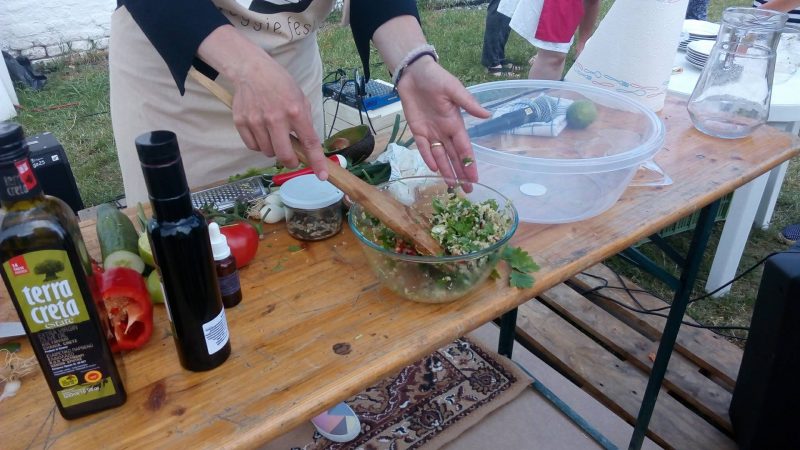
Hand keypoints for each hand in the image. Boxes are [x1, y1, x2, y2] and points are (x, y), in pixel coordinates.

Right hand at [198, 26, 328, 179]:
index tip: (322, 175)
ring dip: (273, 150)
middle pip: (284, 155)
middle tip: (292, 158)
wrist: (252, 70)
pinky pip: (252, 146)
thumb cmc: (280, 84)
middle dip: (290, 162)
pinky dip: (259, 145)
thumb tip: (308, 147)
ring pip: (267, 152)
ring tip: (274, 134)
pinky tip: (262, 133)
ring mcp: (256, 121)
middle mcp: (275, 118)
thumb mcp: (300, 98)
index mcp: (295, 111)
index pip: (309, 142)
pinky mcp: (241, 122)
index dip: (317, 162)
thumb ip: (305, 122)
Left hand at [396, 58, 489, 181]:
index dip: (469, 164)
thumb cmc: (436, 78)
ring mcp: (431, 132)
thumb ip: (469, 103)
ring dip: (446, 171)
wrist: (414, 73)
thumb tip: (487, 116)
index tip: (475, 178)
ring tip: (451, 186)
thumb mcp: (454, 89)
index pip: (464, 148)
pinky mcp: (417, 130)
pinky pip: (423, 147)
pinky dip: (428, 158)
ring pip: (440, 156)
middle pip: (454, 157)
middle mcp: (445, 131)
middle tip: (467, 191)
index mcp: (456, 123)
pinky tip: (433, 169)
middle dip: (460, 173)